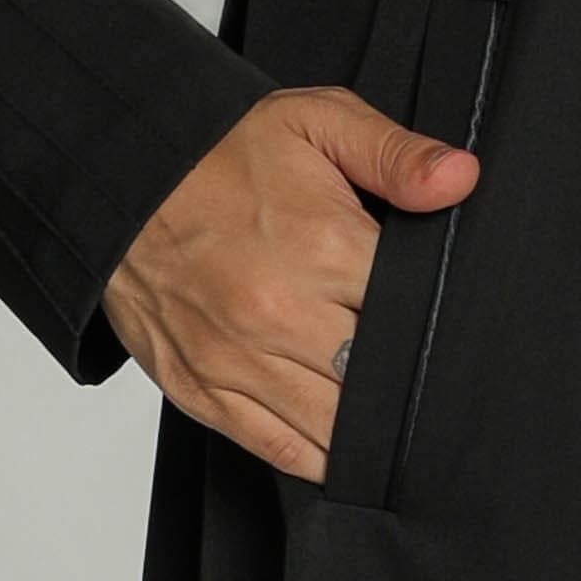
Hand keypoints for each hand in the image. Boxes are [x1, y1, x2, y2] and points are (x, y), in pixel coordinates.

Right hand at [103, 86, 479, 481]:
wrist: (120, 180)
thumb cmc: (221, 154)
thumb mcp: (316, 123)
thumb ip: (394, 153)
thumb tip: (460, 180)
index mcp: (320, 246)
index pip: (411, 314)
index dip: (434, 324)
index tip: (444, 323)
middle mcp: (279, 313)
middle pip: (377, 380)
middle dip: (405, 380)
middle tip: (423, 374)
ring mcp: (236, 360)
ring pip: (335, 428)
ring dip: (367, 426)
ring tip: (392, 415)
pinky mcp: (201, 390)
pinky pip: (279, 450)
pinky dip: (318, 456)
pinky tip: (342, 442)